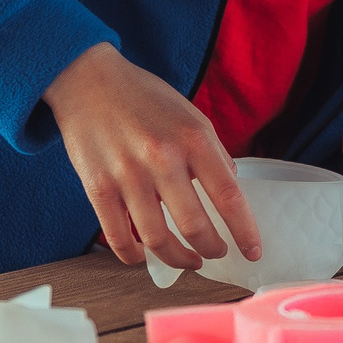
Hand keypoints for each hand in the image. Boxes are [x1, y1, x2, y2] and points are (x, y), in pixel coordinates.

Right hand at [42, 42, 258, 269]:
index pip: (228, 195)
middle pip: (194, 225)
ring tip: (188, 260)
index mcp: (193, 138)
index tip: (252, 251)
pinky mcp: (98, 188)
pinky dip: (135, 256)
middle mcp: (162, 158)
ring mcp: (127, 176)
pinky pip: (118, 238)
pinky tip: (145, 256)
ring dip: (178, 259)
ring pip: (157, 240)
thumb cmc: (144, 98)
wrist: (89, 82)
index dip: (244, 230)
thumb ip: (212, 152)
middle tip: (217, 254)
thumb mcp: (191, 115)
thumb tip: (230, 189)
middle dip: (212, 250)